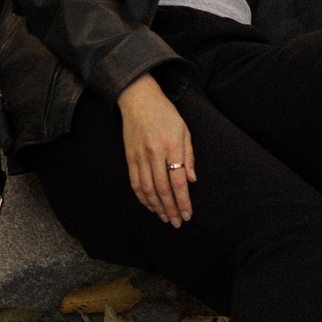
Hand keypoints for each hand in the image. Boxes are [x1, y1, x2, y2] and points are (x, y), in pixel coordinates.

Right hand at [117, 73, 194, 225]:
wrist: (138, 99)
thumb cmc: (165, 114)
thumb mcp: (184, 130)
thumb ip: (188, 156)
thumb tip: (191, 181)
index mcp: (171, 145)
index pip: (178, 180)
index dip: (183, 200)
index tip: (187, 214)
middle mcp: (154, 153)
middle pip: (162, 189)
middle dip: (171, 209)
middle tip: (177, 222)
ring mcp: (139, 156)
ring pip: (147, 189)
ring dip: (157, 207)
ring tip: (166, 218)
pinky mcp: (129, 157)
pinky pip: (135, 182)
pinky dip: (142, 197)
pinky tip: (150, 206)